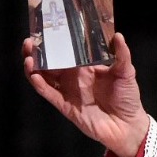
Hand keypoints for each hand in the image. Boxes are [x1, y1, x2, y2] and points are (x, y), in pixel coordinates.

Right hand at [23, 32, 150, 156]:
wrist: (127, 126)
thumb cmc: (128, 98)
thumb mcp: (126, 72)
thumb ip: (121, 55)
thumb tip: (118, 35)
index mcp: (86, 67)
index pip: (67, 51)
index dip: (55, 42)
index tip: (45, 30)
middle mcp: (74, 78)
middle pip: (50, 62)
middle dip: (38, 52)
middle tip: (30, 41)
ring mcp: (68, 91)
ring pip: (45, 77)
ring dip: (34, 67)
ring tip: (28, 55)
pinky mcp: (65, 106)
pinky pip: (49, 94)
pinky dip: (39, 85)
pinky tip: (34, 74)